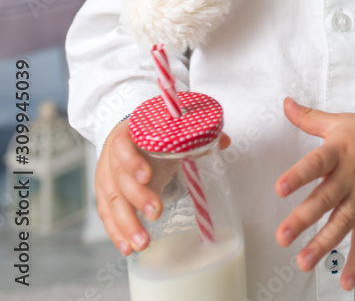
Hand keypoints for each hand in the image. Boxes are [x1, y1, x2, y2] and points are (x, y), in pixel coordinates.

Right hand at [95, 117, 230, 255]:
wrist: (126, 136)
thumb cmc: (149, 135)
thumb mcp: (167, 130)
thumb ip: (195, 135)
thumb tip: (225, 141)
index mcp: (127, 134)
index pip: (122, 144)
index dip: (132, 160)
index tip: (147, 176)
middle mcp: (111, 156)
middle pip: (119, 177)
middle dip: (138, 198)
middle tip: (157, 212)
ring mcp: (106, 177)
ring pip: (112, 202)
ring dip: (127, 224)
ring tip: (143, 242)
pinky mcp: (105, 195)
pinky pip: (108, 216)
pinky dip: (116, 233)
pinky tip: (127, 248)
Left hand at [275, 98, 354, 291]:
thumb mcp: (337, 122)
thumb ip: (308, 118)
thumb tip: (285, 102)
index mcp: (339, 151)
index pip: (316, 163)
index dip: (298, 175)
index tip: (280, 188)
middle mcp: (351, 176)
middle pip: (325, 199)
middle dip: (303, 219)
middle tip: (282, 236)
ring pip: (342, 224)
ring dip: (323, 245)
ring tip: (302, 261)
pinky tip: (344, 281)